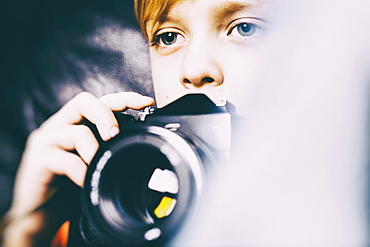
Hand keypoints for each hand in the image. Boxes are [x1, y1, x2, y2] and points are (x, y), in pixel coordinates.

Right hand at [2, 92, 153, 245]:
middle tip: (116, 136)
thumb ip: (105, 148)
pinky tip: (84, 183)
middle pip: (83, 101)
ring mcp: (45, 141)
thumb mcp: (92, 161)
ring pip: (77, 133)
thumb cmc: (70, 185)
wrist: (40, 214)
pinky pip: (66, 161)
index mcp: (73, 122)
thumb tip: (137, 142)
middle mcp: (58, 125)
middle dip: (106, 116)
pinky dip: (82, 173)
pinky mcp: (37, 160)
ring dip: (95, 152)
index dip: (123, 98)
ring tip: (99, 169)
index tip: (146, 102)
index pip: (99, 100)